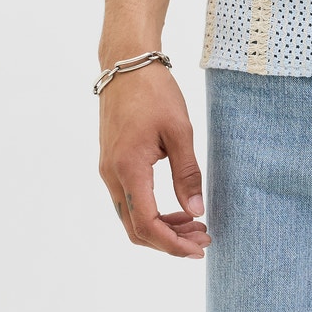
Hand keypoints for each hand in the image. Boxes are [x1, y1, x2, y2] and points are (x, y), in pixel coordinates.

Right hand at [97, 62, 211, 257]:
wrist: (126, 64)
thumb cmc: (154, 91)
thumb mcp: (179, 130)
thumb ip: (187, 174)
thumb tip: (196, 212)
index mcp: (128, 168)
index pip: (146, 224)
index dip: (172, 243)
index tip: (199, 248)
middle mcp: (111, 175)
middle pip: (135, 229)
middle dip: (169, 241)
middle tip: (202, 239)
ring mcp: (108, 170)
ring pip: (130, 217)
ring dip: (161, 228)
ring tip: (195, 225)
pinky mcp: (111, 163)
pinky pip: (129, 201)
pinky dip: (152, 212)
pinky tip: (177, 207)